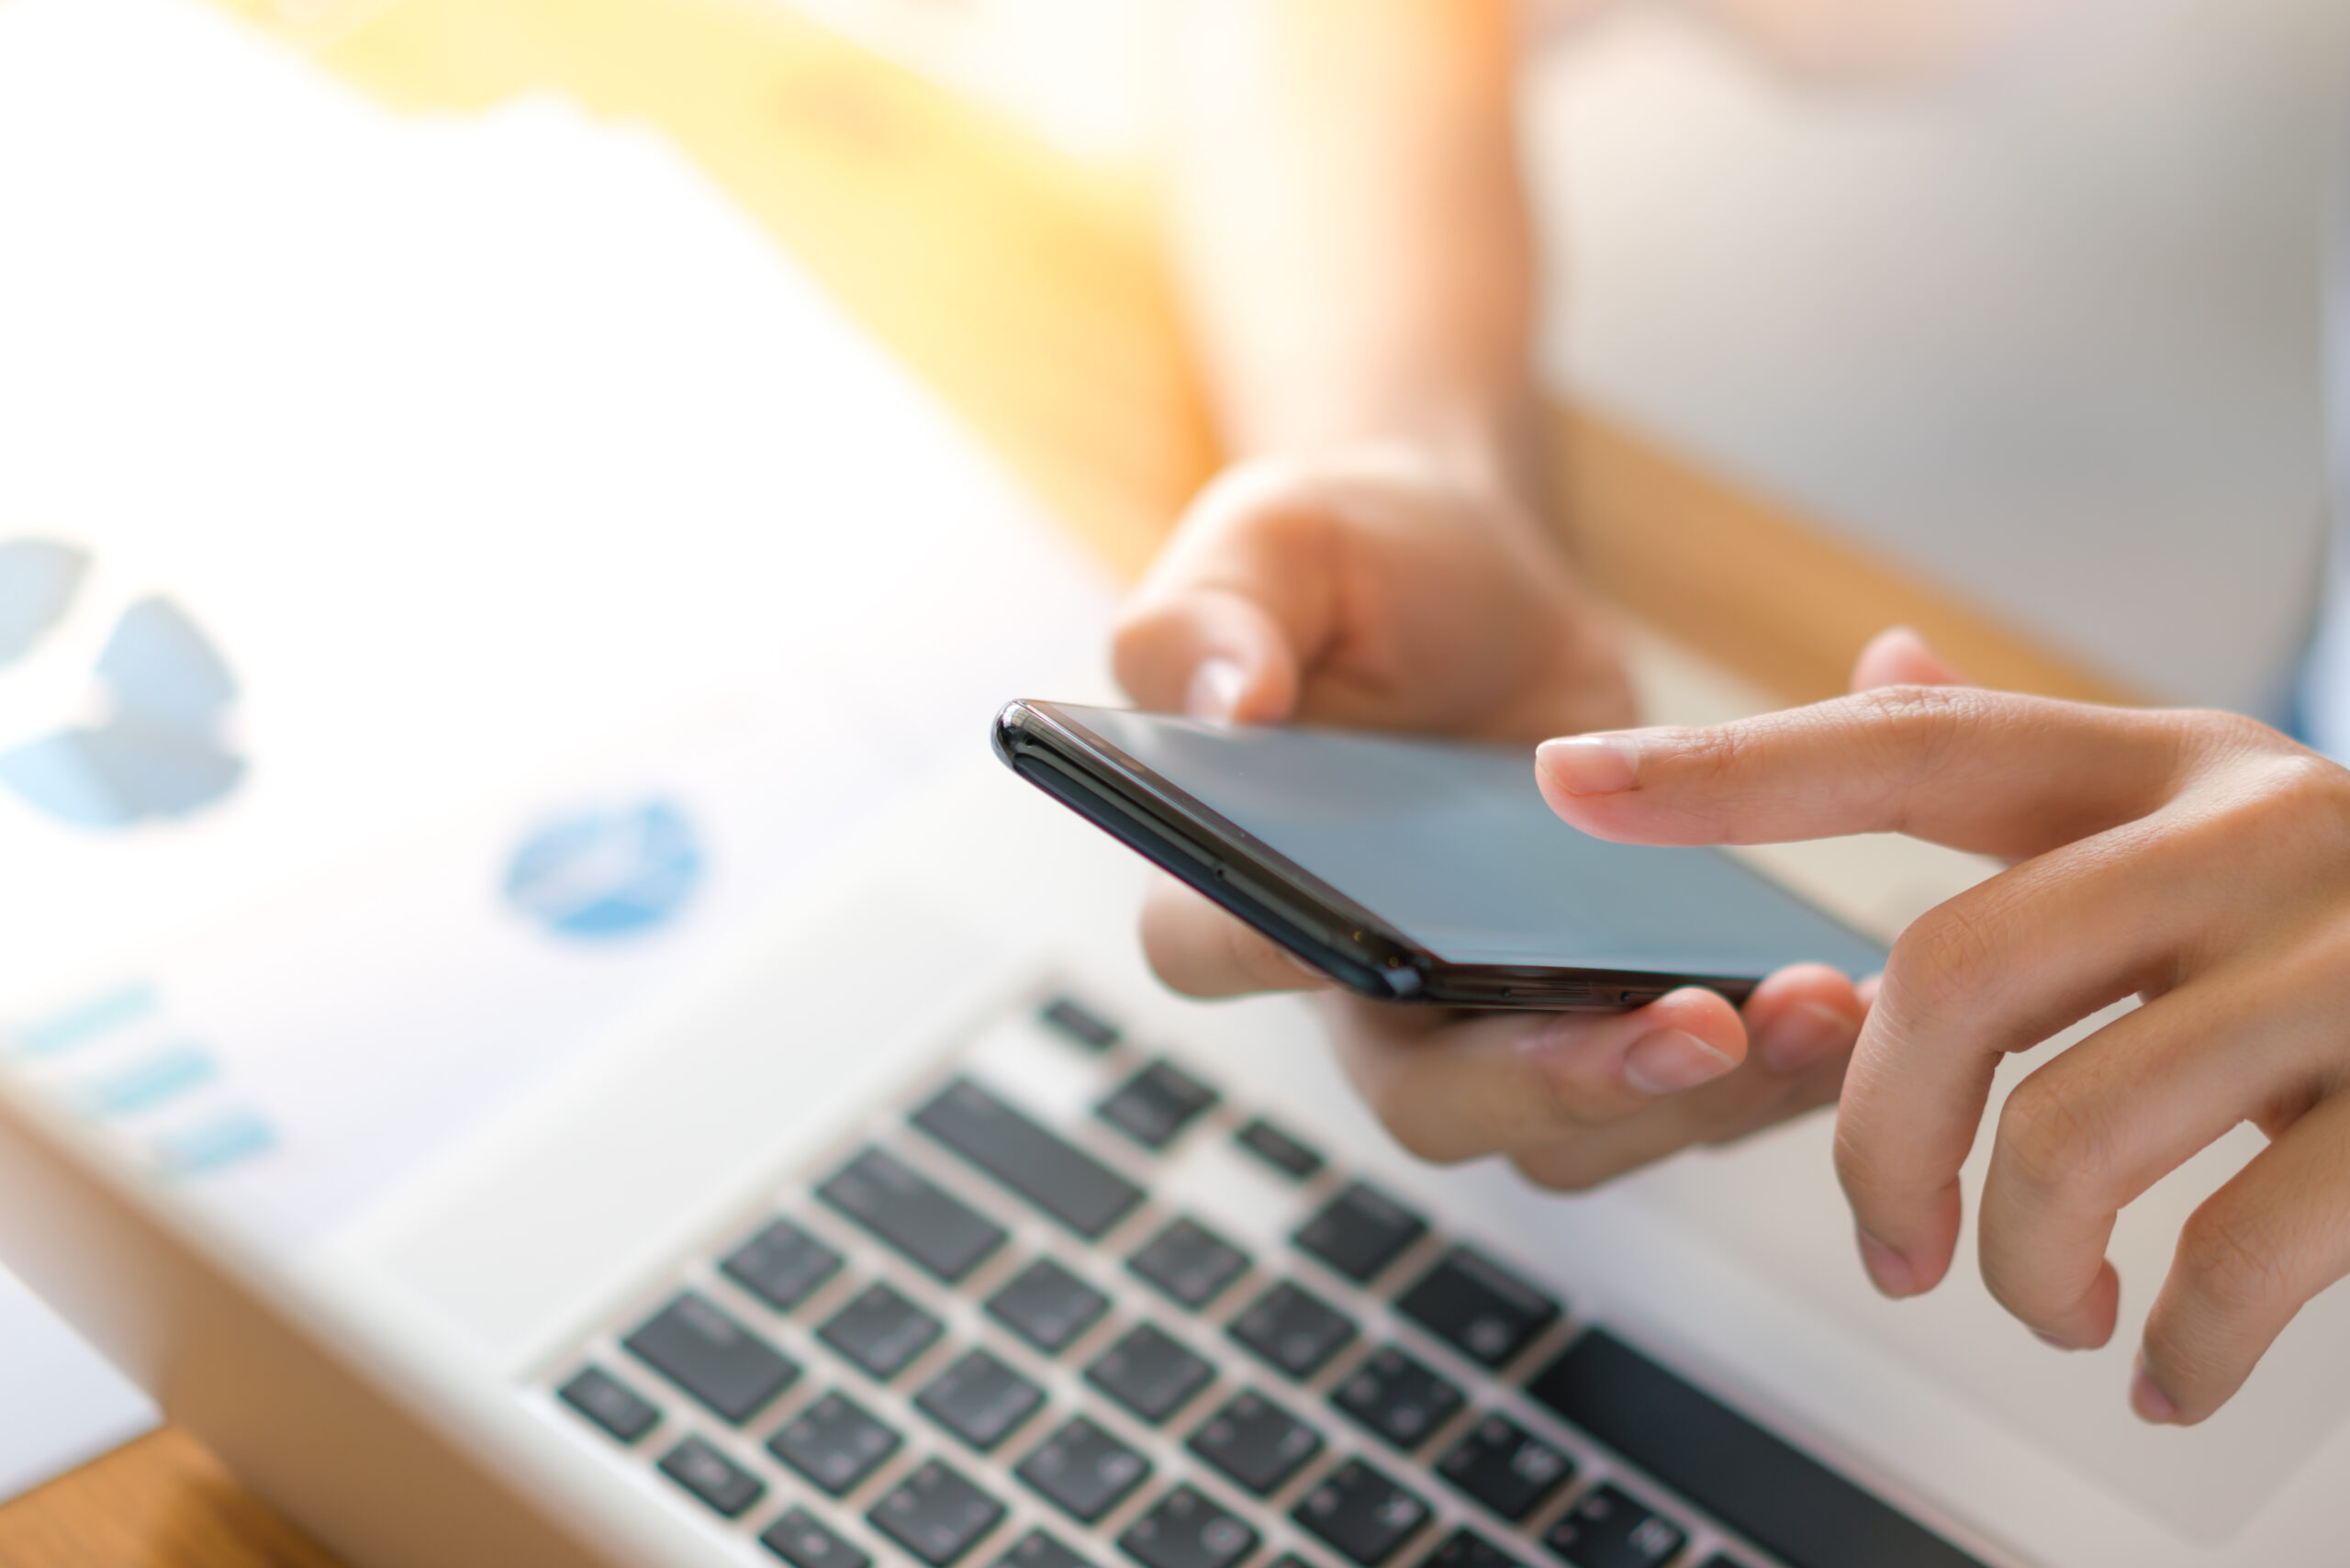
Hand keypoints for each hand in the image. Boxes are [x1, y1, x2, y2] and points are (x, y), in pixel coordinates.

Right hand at [1114, 449, 1868, 1189]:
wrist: (1473, 586)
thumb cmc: (1354, 565)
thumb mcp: (1273, 543)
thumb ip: (1218, 612)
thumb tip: (1224, 700)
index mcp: (1240, 879)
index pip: (1219, 948)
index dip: (1286, 963)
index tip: (1387, 941)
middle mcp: (1358, 989)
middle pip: (1430, 1100)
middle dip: (1561, 1084)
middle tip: (1691, 1023)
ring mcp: (1487, 1018)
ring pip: (1572, 1132)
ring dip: (1698, 1095)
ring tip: (1819, 1005)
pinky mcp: (1598, 1008)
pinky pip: (1677, 1089)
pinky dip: (1773, 1065)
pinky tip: (1855, 985)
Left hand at [1537, 627, 2349, 1424]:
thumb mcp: (2216, 802)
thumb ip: (2043, 762)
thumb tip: (1881, 663)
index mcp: (2168, 766)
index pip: (1910, 749)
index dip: (1730, 768)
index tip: (1570, 780)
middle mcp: (2255, 834)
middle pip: (1957, 975)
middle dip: (1880, 1138)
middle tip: (1891, 1244)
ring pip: (2080, 1129)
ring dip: (2020, 1257)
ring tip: (2040, 1304)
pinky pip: (2251, 1248)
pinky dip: (2180, 1336)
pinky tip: (2165, 1365)